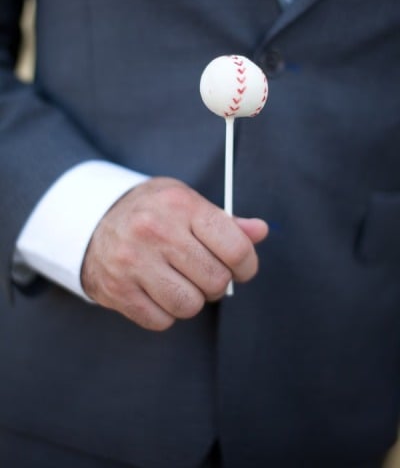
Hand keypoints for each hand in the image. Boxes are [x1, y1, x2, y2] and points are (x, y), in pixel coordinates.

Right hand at [82, 177, 267, 330]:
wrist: (91, 221)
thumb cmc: (151, 212)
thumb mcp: (185, 202)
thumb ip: (225, 221)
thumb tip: (260, 231)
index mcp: (180, 205)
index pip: (235, 248)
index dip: (248, 265)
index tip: (242, 268)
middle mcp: (155, 231)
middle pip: (216, 281)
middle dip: (217, 283)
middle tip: (204, 272)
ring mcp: (133, 262)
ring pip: (190, 305)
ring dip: (192, 299)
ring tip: (181, 281)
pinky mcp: (117, 290)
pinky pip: (162, 321)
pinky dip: (166, 312)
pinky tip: (157, 290)